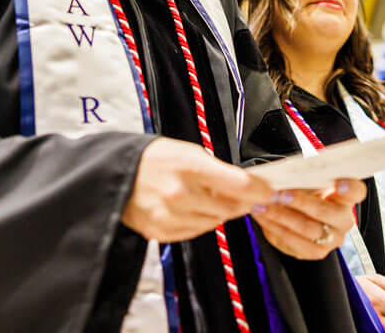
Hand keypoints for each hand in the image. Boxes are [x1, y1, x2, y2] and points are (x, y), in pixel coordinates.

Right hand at [122, 138, 273, 242]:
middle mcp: (180, 194)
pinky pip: (196, 231)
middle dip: (241, 202)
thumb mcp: (188, 152)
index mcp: (189, 167)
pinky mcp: (162, 231)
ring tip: (207, 197)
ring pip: (215, 222)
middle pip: (231, 208)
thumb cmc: (154, 158)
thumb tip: (246, 185)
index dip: (261, 191)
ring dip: (220, 212)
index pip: (240, 185)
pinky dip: (200, 221)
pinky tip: (191, 207)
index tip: (269, 191)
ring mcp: (170, 216)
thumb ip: (217, 170)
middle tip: (244, 194)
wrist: (115, 174)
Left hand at [250, 179, 365, 259]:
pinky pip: (292, 242)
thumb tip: (285, 174)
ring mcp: (331, 239)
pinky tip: (261, 216)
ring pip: (306, 229)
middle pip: (325, 212)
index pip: (356, 191)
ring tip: (261, 205)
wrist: (298, 214)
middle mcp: (343, 221)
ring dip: (280, 216)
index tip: (339, 183)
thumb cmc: (304, 192)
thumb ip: (303, 177)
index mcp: (346, 198)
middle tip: (280, 194)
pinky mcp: (315, 251)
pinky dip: (273, 227)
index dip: (350, 187)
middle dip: (300, 202)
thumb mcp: (307, 182)